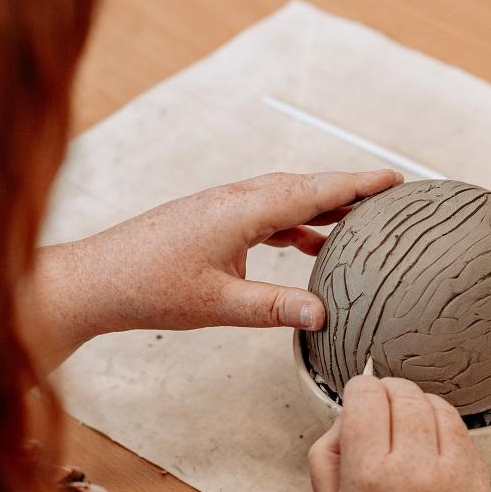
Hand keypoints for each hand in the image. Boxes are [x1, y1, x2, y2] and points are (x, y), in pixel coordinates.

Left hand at [19, 169, 401, 370]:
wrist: (98, 279)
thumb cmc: (149, 288)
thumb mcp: (218, 304)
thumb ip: (273, 308)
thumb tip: (321, 313)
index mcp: (241, 211)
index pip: (312, 190)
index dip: (356, 184)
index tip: (392, 177)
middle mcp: (234, 200)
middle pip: (302, 186)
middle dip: (346, 189)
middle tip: (385, 196)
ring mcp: (221, 208)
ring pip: (283, 198)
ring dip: (319, 207)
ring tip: (354, 221)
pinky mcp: (211, 220)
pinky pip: (264, 214)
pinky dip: (292, 224)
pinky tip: (305, 244)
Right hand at [309, 376, 490, 491]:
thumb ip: (328, 454)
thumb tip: (345, 416)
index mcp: (369, 477)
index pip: (367, 396)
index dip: (357, 389)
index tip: (356, 395)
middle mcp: (415, 471)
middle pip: (403, 393)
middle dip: (385, 391)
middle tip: (377, 406)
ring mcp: (454, 478)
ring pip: (437, 405)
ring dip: (416, 405)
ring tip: (404, 425)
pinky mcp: (478, 486)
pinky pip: (462, 432)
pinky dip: (443, 426)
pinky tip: (429, 444)